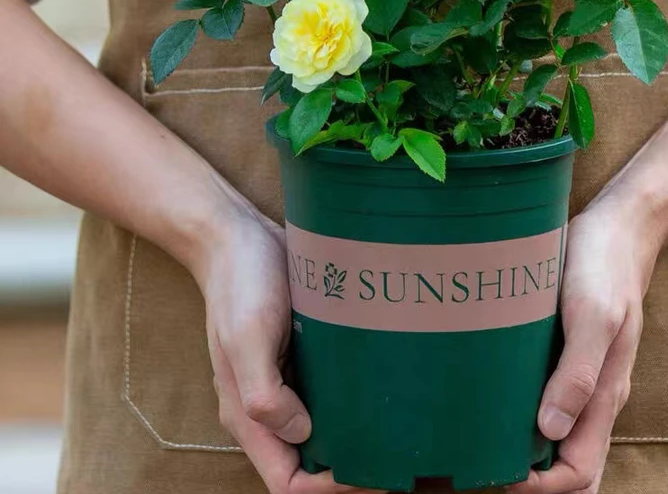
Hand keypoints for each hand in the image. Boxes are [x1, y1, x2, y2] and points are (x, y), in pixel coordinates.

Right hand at [196, 198, 377, 493]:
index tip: (367, 472)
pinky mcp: (302, 356)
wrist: (235, 234)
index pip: (286, 482)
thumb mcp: (247, 335)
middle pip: (307, 464)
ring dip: (354, 440)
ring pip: (321, 432)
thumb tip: (302, 431)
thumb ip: (263, 392)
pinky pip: (328, 394)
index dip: (326, 489)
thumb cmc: (240, 282)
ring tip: (397, 431)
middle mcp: (266, 406)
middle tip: (395, 457)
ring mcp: (284, 381)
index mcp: (246, 414)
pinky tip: (383, 392)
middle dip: (348, 471)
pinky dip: (353, 404)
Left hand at [510, 196, 660, 493]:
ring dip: (523, 452)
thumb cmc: (604, 266)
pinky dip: (522, 417)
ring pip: (556, 439)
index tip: (496, 473)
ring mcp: (581, 377)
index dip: (539, 487)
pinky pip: (547, 402)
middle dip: (530, 482)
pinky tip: (489, 402)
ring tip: (479, 441)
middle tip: (481, 466)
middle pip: (568, 467)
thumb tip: (549, 429)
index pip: (577, 474)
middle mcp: (593, 397)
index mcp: (605, 397)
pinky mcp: (565, 355)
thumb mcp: (593, 314)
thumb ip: (579, 372)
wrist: (620, 227)